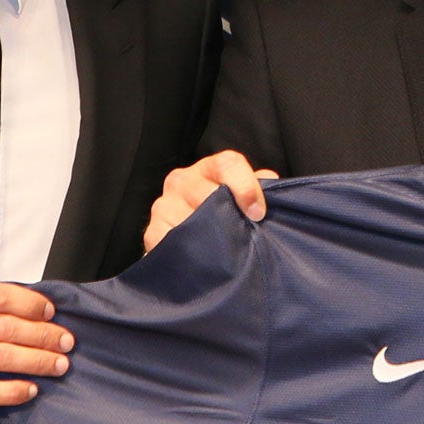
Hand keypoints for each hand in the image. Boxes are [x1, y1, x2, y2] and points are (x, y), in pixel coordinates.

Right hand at [144, 150, 276, 250]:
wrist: (188, 240)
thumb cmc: (221, 215)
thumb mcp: (242, 198)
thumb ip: (259, 189)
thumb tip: (271, 183)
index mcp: (209, 168)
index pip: (228, 163)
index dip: (246, 187)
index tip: (257, 213)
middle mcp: (182, 180)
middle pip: (209, 192)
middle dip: (230, 217)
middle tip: (244, 237)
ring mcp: (164, 205)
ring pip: (191, 219)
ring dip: (211, 237)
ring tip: (227, 252)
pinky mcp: (152, 231)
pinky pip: (171, 241)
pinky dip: (189, 252)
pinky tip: (203, 260)